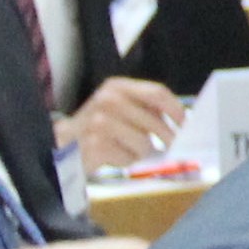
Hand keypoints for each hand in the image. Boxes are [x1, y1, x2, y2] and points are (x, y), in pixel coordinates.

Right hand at [65, 77, 187, 171]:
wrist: (63, 143)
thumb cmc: (98, 126)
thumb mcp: (118, 106)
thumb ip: (145, 107)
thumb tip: (181, 121)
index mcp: (116, 86)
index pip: (157, 93)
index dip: (176, 110)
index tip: (186, 125)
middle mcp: (107, 100)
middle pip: (155, 123)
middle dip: (167, 139)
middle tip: (170, 147)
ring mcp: (99, 123)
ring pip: (145, 144)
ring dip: (143, 152)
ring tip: (130, 150)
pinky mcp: (96, 145)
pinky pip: (129, 158)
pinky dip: (127, 161)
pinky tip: (115, 156)